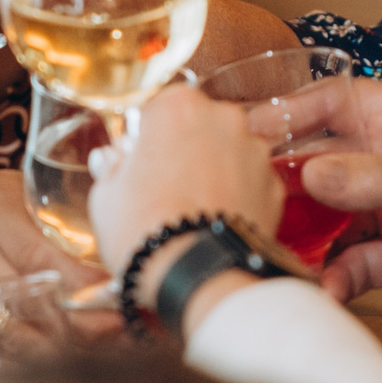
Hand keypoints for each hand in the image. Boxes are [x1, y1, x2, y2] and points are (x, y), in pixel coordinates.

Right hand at [86, 86, 283, 282]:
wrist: (197, 275)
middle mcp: (224, 118)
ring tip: (191, 209)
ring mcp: (255, 150)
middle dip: (184, 148)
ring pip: (229, 151)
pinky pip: (250, 182)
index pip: (158, 108)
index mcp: (178, 107)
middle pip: (199, 125)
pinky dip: (237, 195)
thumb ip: (113, 166)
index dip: (146, 136)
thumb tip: (116, 161)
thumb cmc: (145, 230)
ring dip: (214, 169)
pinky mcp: (275, 185)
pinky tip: (215, 220)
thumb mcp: (106, 196)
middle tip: (163, 186)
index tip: (138, 159)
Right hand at [257, 79, 381, 310]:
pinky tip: (322, 290)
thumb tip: (306, 174)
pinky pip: (359, 262)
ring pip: (332, 220)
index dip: (282, 116)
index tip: (237, 136)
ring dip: (305, 239)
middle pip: (319, 166)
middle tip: (238, 212)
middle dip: (281, 188)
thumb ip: (372, 180)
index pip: (327, 104)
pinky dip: (338, 276)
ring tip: (269, 260)